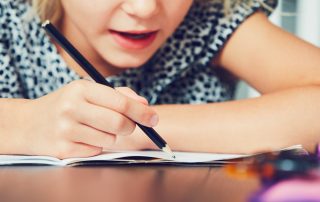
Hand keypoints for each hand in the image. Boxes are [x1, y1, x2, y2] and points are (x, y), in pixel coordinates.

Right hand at [10, 80, 157, 157]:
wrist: (30, 123)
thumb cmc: (67, 104)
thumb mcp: (88, 91)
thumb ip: (119, 95)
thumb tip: (145, 105)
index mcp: (81, 88)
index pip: (121, 102)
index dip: (142, 112)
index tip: (154, 119)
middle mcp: (72, 107)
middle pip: (119, 124)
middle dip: (130, 126)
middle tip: (127, 125)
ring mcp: (66, 129)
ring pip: (110, 139)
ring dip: (110, 136)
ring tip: (95, 128)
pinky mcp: (63, 149)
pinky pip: (97, 150)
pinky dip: (97, 145)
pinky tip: (83, 137)